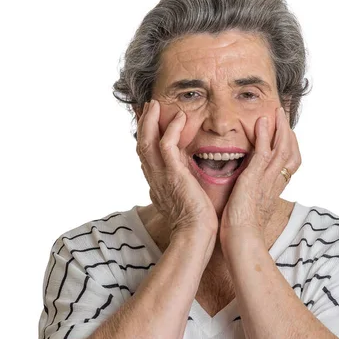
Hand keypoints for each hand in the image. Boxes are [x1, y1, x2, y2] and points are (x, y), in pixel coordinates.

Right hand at [136, 100, 217, 236]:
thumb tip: (182, 175)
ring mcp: (161, 176)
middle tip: (147, 106)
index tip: (147, 118)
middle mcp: (155, 177)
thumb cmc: (195, 219)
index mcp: (157, 182)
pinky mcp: (173, 175)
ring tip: (155, 104)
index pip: (146, 153)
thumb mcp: (183, 196)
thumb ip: (179, 183)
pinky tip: (179, 118)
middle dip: (143, 124)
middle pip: (141, 144)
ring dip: (150, 121)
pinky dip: (171, 130)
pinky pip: (167, 146)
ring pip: (147, 142)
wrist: (196, 234)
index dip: (145, 135)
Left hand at [220, 107, 300, 242]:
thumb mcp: (251, 203)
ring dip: (279, 128)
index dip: (290, 144)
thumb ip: (252, 191)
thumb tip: (246, 186)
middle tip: (283, 114)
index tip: (285, 131)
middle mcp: (275, 181)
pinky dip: (264, 136)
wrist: (240, 238)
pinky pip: (263, 152)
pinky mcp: (255, 178)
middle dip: (288, 131)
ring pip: (282, 148)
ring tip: (277, 112)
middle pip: (291, 151)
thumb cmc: (241, 226)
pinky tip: (262, 122)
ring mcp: (267, 179)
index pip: (289, 161)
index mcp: (274, 187)